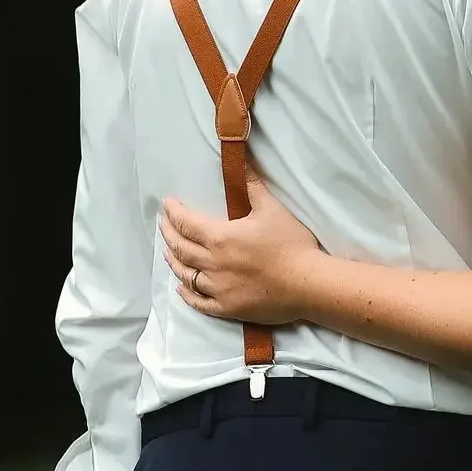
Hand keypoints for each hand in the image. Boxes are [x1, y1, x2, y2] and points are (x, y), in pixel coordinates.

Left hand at [160, 184, 319, 323]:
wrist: (308, 283)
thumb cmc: (291, 244)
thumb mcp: (272, 208)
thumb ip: (252, 186)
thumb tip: (242, 162)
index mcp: (220, 237)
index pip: (187, 223)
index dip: (174, 212)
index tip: (167, 204)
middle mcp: (212, 263)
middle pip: (180, 248)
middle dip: (169, 233)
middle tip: (163, 224)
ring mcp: (217, 288)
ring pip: (185, 274)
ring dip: (173, 261)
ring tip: (167, 252)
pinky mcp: (227, 308)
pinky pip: (198, 302)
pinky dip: (186, 294)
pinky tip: (180, 288)